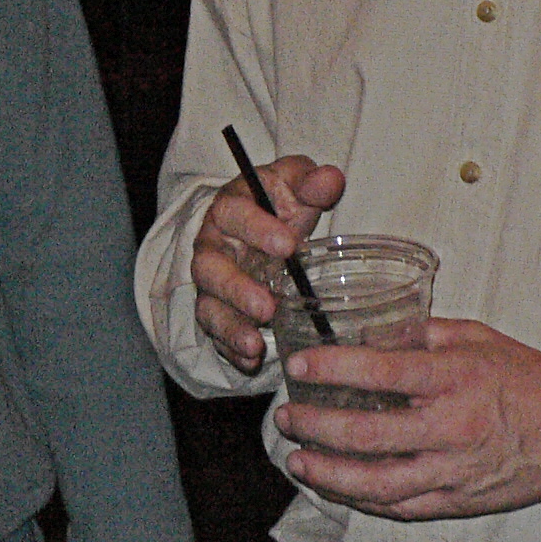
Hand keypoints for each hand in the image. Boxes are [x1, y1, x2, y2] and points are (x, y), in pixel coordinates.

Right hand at [188, 156, 345, 374]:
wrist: (261, 226)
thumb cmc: (279, 203)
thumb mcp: (295, 186)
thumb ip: (310, 182)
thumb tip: (331, 179)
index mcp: (230, 210)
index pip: (235, 215)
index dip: (257, 230)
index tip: (289, 245)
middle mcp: (212, 248)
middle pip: (211, 269)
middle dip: (236, 289)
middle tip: (267, 307)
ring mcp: (212, 285)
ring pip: (209, 306)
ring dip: (230, 326)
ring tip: (256, 344)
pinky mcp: (218, 312)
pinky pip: (217, 335)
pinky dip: (231, 350)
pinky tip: (251, 362)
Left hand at [274, 320, 540, 521]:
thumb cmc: (529, 377)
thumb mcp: (476, 337)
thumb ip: (420, 335)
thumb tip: (367, 338)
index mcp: (455, 379)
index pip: (380, 373)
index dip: (331, 370)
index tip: (299, 367)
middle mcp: (452, 428)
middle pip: (367, 434)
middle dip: (316, 426)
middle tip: (287, 417)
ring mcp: (456, 471)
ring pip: (377, 483)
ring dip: (329, 473)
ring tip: (298, 459)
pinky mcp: (461, 501)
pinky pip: (402, 507)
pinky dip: (364, 500)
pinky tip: (339, 488)